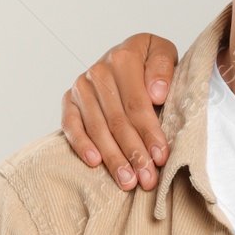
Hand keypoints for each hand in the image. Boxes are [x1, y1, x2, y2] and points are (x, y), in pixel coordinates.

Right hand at [61, 33, 178, 190]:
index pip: (137, 104)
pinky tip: (94, 163)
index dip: (149, 133)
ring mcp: (82, 86)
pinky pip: (71, 124)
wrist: (131, 53)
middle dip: (134, 153)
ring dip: (112, 157)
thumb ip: (163, 68)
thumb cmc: (152, 62)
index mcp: (124, 59)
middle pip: (118, 121)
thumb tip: (156, 93)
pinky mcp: (69, 99)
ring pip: (97, 128)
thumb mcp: (165, 54)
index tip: (161, 157)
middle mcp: (99, 71)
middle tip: (146, 179)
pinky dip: (81, 144)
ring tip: (127, 181)